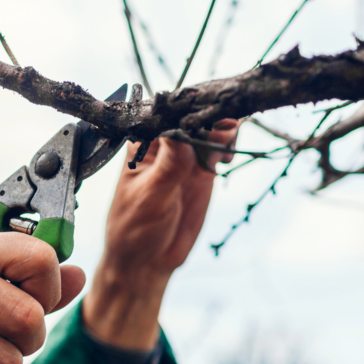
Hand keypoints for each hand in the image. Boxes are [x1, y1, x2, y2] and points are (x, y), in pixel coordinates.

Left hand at [83, 120, 240, 349]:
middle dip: (211, 112)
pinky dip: (228, 144)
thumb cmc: (134, 228)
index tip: (206, 103)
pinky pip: (219, 148)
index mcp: (142, 143)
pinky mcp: (202, 171)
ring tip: (228, 137)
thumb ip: (170, 165)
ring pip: (209, 128)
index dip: (186, 105)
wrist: (148, 261)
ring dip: (223, 126)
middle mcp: (165, 144)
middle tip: (226, 121)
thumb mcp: (151, 196)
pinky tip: (228, 155)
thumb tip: (180, 128)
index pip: (165, 113)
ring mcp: (185, 156)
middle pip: (192, 115)